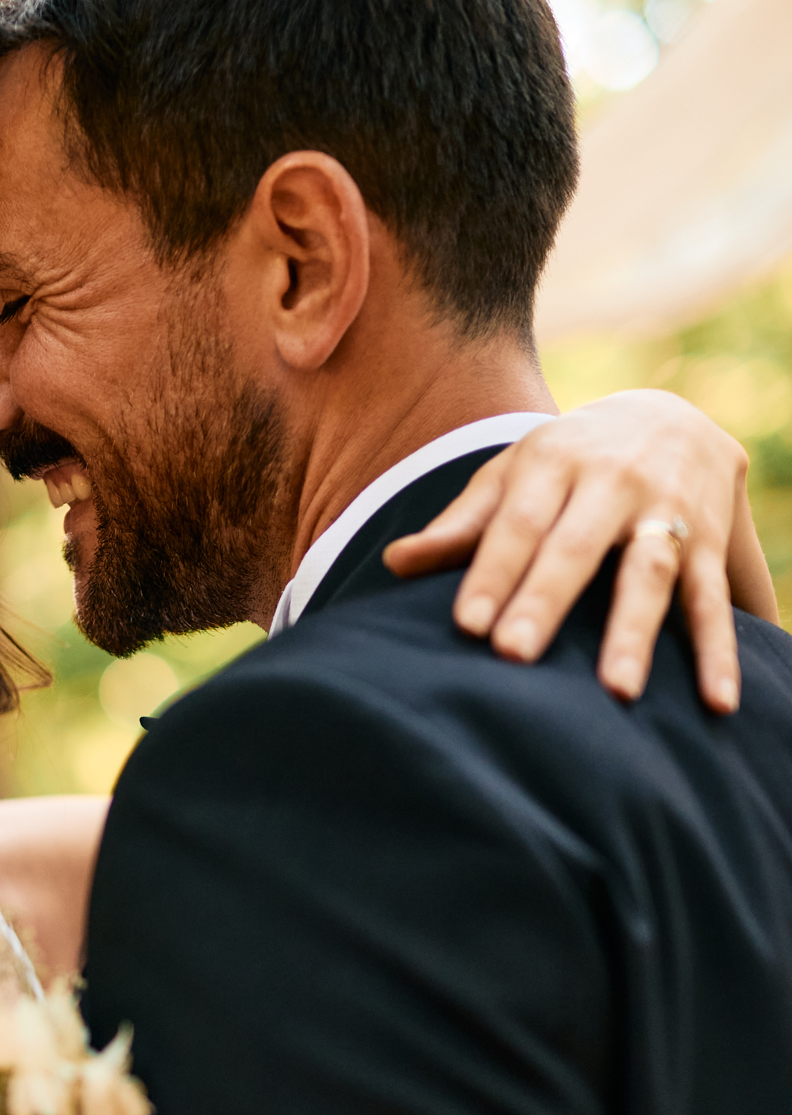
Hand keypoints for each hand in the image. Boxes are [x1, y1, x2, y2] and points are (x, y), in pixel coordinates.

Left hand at [383, 390, 776, 711]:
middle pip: (575, 548)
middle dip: (545, 600)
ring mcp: (666, 510)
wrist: (670, 414)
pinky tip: (717, 700)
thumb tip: (393, 562)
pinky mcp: (709, 541)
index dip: (491, 572)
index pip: (516, 524)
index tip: (467, 625)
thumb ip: (461, 525)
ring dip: (634, 633)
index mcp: (553, 463)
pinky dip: (720, 650)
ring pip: (649, 573)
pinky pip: (711, 599)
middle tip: (514, 656)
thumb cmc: (566, 461)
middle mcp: (612, 482)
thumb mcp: (513, 476)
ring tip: (618, 692)